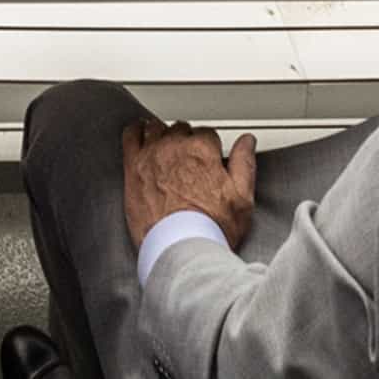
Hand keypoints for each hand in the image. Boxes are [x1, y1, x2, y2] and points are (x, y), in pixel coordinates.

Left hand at [121, 116, 255, 248]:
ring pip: (157, 129)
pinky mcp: (133, 167)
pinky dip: (137, 131)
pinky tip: (141, 137)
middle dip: (186, 142)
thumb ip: (244, 164)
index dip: (209, 148)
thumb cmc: (210, 229)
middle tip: (189, 162)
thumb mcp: (242, 200)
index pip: (207, 134)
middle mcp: (176, 147)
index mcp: (203, 151)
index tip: (208, 160)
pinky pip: (131, 135)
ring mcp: (152, 155)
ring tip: (167, 150)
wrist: (179, 249)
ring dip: (163, 136)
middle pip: (181, 130)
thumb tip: (247, 141)